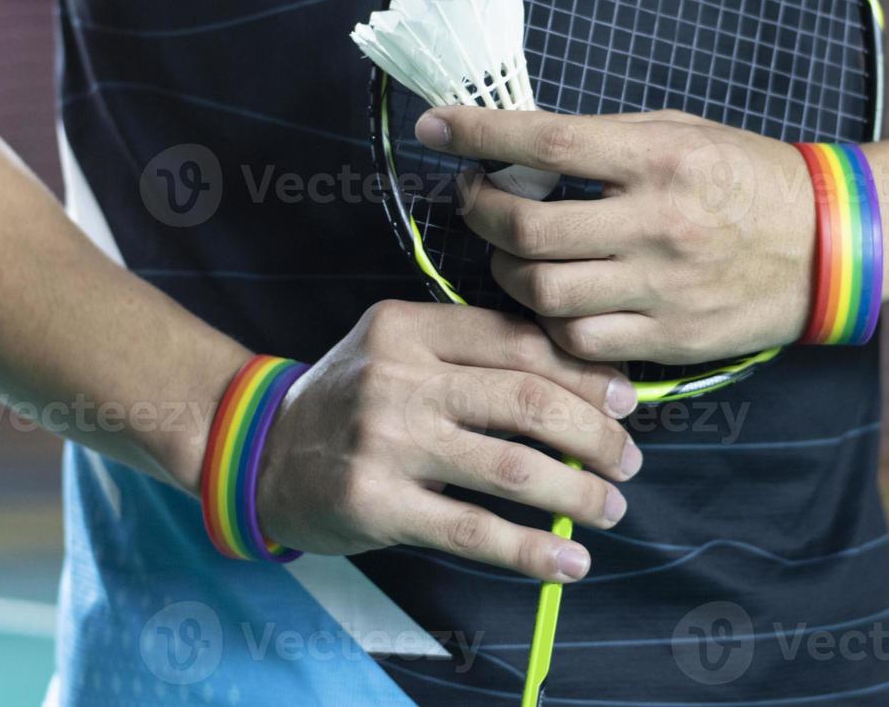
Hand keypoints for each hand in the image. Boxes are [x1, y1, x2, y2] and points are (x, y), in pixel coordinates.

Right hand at [255, 301, 640, 581]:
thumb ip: (474, 352)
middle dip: (596, 435)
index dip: (586, 374)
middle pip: (528, 400)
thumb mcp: (399, 348)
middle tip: (629, 460)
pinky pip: (473, 531)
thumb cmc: (352, 398)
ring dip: (579, 493)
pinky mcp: (376, 505)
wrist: (260, 450)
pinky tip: (569, 561)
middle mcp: (399, 377)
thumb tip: (587, 382)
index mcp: (411, 327)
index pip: (521, 343)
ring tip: (611, 508)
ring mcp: (386, 442)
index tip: (627, 402)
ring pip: (512, 468)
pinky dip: (531, 549)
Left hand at [415, 107, 815, 363]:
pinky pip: (580, 339)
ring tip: (512, 249)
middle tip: (475, 196)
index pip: (548, 141)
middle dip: (481, 212)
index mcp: (660, 158)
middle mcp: (658, 223)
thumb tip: (518, 143)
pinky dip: (550, 319)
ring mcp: (663, 288)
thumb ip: (605, 140)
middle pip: (529, 229)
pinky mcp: (670, 338)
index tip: (435, 128)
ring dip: (506, 270)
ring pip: (542, 293)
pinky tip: (553, 295)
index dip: (479, 133)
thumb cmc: (748, 177)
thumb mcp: (682, 133)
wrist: (829, 244)